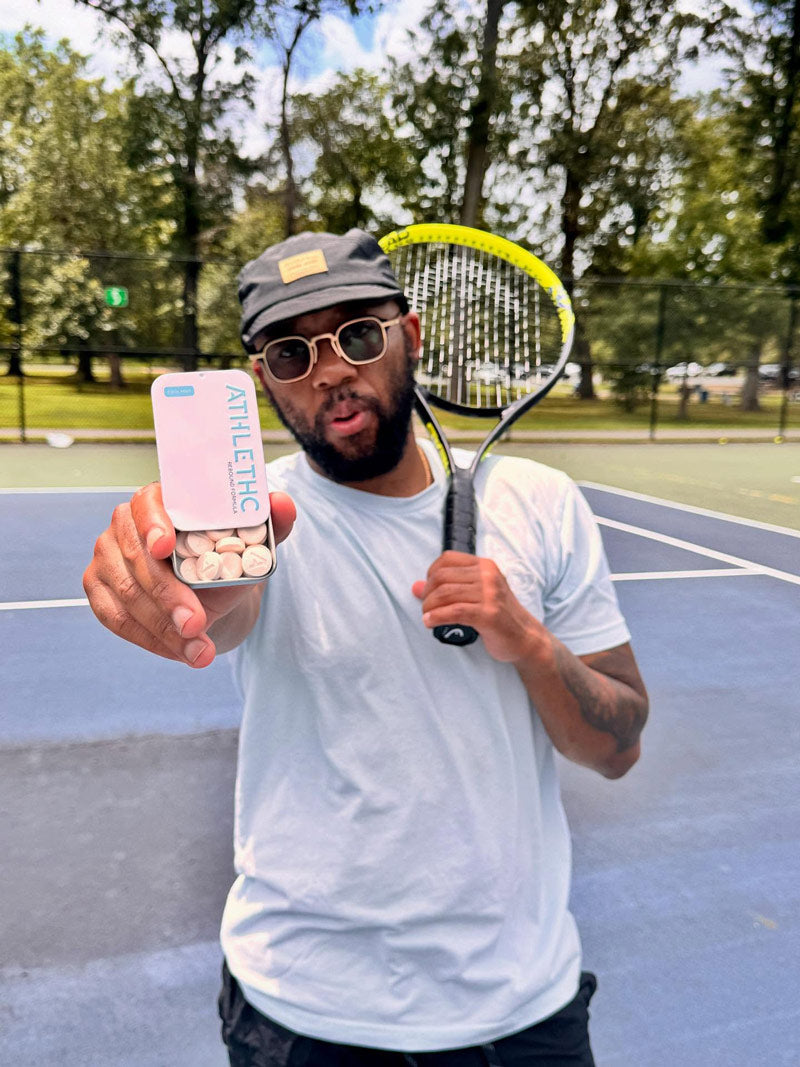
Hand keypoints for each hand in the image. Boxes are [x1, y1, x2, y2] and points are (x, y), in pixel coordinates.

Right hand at [83, 482, 295, 667]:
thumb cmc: (226, 558)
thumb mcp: (253, 542)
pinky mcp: (99, 590)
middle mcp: (125, 524)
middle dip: (168, 596)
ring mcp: (107, 556)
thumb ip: (270, 522)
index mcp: (160, 500)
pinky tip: (180, 653)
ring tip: (200, 651)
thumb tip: (282, 503)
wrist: (210, 594)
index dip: (154, 524)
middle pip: (138, 558)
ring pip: (128, 594)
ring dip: (163, 628)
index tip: (167, 549)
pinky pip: (117, 619)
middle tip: (197, 624)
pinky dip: (150, 640)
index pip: (147, 503)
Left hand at [412, 551, 543, 662]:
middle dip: (427, 593)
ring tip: (427, 616)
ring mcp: (490, 594)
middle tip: (426, 606)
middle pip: (442, 577)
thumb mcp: (476, 596)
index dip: (431, 573)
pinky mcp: (489, 614)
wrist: (525, 638)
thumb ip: (448, 588)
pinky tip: (430, 622)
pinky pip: (454, 612)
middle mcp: (488, 576)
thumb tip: (415, 587)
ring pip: (445, 594)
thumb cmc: (499, 616)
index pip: (447, 559)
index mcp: (485, 566)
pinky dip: (437, 617)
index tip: (429, 589)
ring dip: (429, 607)